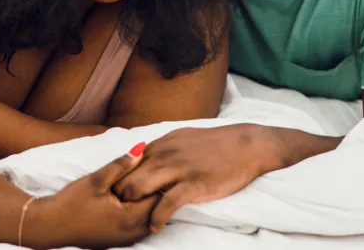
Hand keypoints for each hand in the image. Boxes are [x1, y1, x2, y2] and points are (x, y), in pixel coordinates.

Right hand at [28, 143, 159, 249]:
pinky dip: (140, 210)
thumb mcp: (97, 179)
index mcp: (129, 218)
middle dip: (157, 190)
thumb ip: (121, 164)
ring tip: (142, 182)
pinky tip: (130, 197)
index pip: (159, 198)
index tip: (157, 165)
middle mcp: (131, 233)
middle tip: (152, 171)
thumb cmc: (71, 202)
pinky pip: (139, 225)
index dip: (160, 180)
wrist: (49, 226)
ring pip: (149, 218)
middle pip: (157, 209)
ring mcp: (126, 239)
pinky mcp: (119, 240)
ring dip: (148, 201)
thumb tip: (142, 148)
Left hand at [113, 124, 277, 230]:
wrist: (246, 145)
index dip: (118, 183)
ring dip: (133, 208)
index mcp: (160, 145)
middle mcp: (163, 155)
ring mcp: (177, 169)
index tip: (117, 199)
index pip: (125, 164)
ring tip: (134, 221)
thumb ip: (162, 149)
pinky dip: (156, 218)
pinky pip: (166, 204)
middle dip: (120, 198)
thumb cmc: (216, 144)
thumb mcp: (182, 138)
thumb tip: (144, 157)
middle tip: (121, 214)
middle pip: (125, 178)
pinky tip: (155, 226)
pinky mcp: (192, 184)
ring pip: (138, 188)